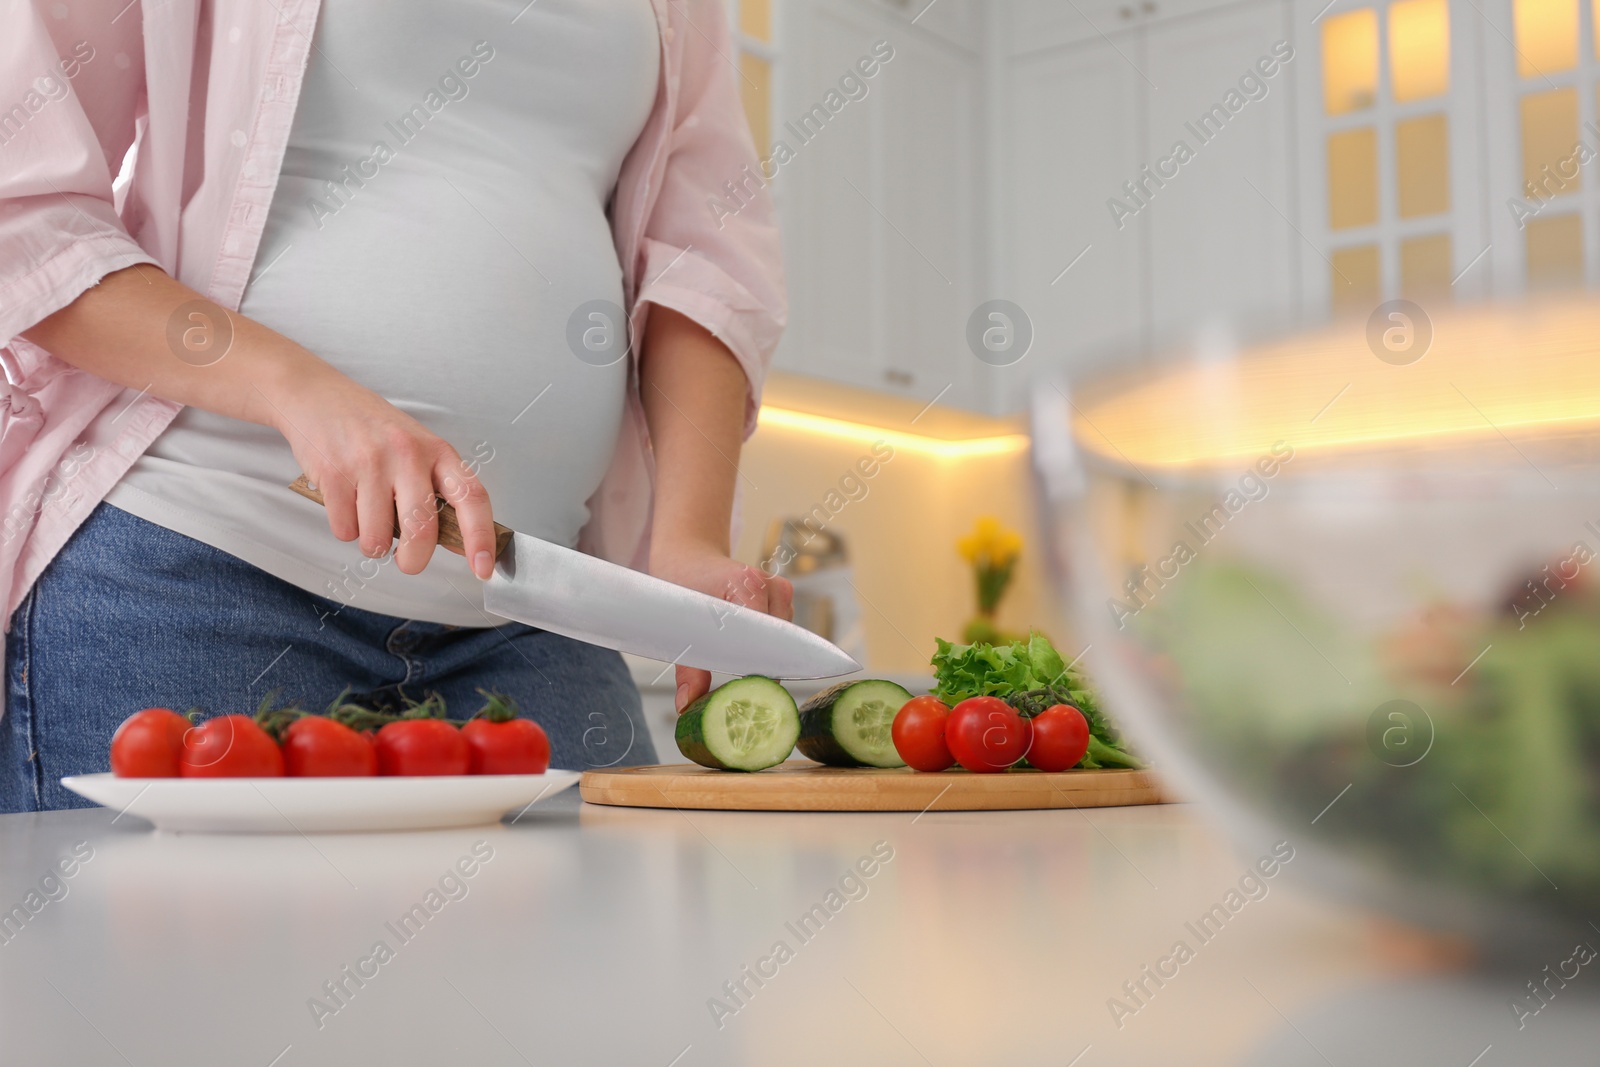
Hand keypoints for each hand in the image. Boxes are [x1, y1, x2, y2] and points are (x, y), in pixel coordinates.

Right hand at [267, 363, 497, 579]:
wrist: (318, 396)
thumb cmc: (374, 429)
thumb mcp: (418, 449)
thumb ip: (439, 491)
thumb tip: (460, 543)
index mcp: (438, 451)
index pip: (472, 498)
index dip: (481, 538)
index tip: (483, 568)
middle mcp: (408, 454)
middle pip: (422, 529)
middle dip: (414, 560)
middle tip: (408, 562)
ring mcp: (369, 463)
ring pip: (377, 539)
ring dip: (372, 543)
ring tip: (368, 518)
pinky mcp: (333, 473)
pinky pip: (345, 530)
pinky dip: (346, 529)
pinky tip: (346, 503)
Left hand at [649, 541, 793, 711]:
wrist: (689, 556)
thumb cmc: (682, 583)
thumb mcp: (679, 625)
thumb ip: (688, 669)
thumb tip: (688, 705)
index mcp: (747, 584)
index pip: (765, 637)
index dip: (756, 668)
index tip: (745, 690)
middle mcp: (771, 585)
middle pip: (777, 643)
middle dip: (758, 668)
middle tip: (737, 687)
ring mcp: (781, 590)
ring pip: (781, 641)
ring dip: (761, 657)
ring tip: (736, 663)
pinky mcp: (783, 598)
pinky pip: (780, 634)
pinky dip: (764, 647)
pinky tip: (745, 651)